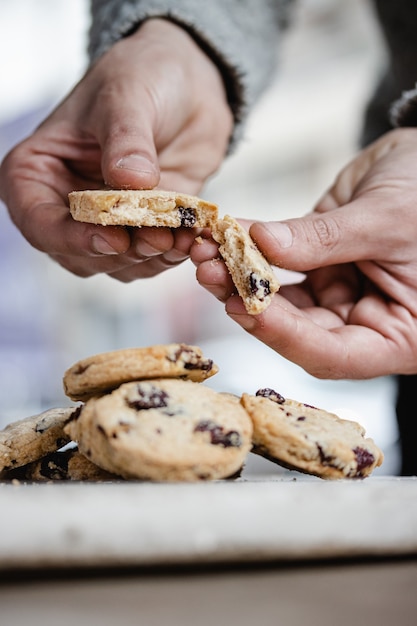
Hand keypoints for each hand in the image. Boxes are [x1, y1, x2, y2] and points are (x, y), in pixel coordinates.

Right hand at [0, 18, 232, 280]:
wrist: (187, 85)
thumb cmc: (141, 77)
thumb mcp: (127, 96)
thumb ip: (126, 140)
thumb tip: (130, 181)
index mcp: (37, 171)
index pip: (38, 221)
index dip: (71, 239)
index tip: (113, 240)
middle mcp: (63, 204)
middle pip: (77, 253)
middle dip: (118, 253)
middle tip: (158, 238)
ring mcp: (102, 221)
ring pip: (114, 264)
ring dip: (146, 259)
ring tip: (177, 239)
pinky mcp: (139, 229)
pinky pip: (146, 260)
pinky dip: (166, 256)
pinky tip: (187, 240)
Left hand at [191, 128, 416, 378]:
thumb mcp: (387, 218)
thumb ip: (324, 238)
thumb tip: (260, 243)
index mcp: (399, 334)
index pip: (334, 354)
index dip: (285, 337)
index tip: (244, 308)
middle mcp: (366, 321)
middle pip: (299, 330)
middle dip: (251, 302)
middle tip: (211, 273)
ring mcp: (341, 293)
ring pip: (283, 299)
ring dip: (241, 277)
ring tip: (207, 252)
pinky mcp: (322, 264)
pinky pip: (282, 263)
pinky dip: (253, 249)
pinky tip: (226, 234)